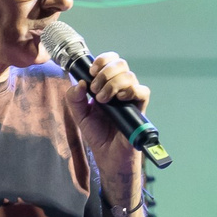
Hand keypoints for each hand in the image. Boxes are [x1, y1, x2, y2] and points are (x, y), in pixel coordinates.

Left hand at [71, 51, 152, 188]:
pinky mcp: (139, 110)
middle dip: (105, 72)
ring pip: (130, 76)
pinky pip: (142, 91)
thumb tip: (80, 83)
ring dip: (112, 84)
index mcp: (107, 86)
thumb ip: (74, 99)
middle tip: (94, 90)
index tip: (92, 71)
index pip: (111, 62)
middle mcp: (121, 89)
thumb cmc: (98, 135)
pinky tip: (118, 100)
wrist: (108, 156)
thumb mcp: (79, 115)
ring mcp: (131, 98)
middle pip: (121, 64)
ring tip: (102, 100)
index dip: (103, 60)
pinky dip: (130, 91)